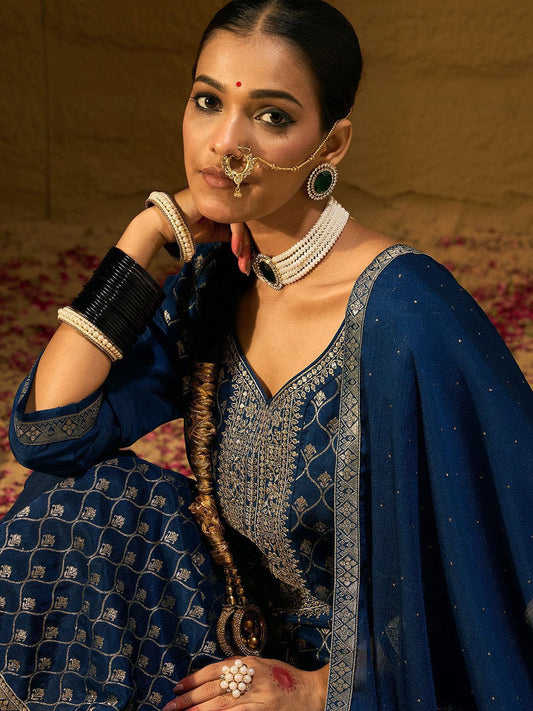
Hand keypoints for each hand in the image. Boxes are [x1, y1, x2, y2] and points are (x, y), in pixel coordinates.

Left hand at [162, 657, 328, 710]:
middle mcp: (251, 676)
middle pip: (214, 688)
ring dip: (199, 710)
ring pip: (221, 704)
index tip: (178, 686)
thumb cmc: (285, 679)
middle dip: (190, 697)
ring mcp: (257, 696)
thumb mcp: (262, 666)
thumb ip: (240, 669)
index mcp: (249, 662)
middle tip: (171, 705)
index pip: (214, 669)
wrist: (312, 691)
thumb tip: (212, 677)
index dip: (194, 678)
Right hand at [173, 189, 251, 274]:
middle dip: (247, 248)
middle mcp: (225, 198)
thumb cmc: (186, 229)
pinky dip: (237, 236)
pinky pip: (235, 218)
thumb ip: (228, 234)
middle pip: (244, 224)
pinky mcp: (218, 199)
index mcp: (224, 205)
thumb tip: (244, 243)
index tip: (245, 264)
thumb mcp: (213, 233)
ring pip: (242, 222)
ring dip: (244, 245)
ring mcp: (223, 197)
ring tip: (242, 262)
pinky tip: (235, 250)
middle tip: (246, 267)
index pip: (241, 224)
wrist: (165, 225)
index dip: (245, 244)